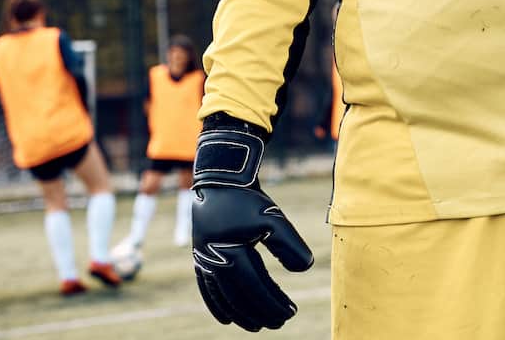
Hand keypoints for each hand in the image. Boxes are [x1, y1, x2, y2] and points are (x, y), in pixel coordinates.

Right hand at [191, 113, 313, 331]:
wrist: (220, 180)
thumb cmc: (249, 200)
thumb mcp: (273, 219)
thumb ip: (289, 245)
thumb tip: (304, 269)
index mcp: (230, 255)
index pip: (255, 289)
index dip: (273, 303)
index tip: (291, 313)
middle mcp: (213, 263)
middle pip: (239, 297)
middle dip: (260, 313)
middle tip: (280, 323)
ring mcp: (204, 262)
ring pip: (222, 297)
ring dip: (240, 314)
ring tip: (257, 326)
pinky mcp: (201, 257)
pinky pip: (207, 289)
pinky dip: (217, 305)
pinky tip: (227, 317)